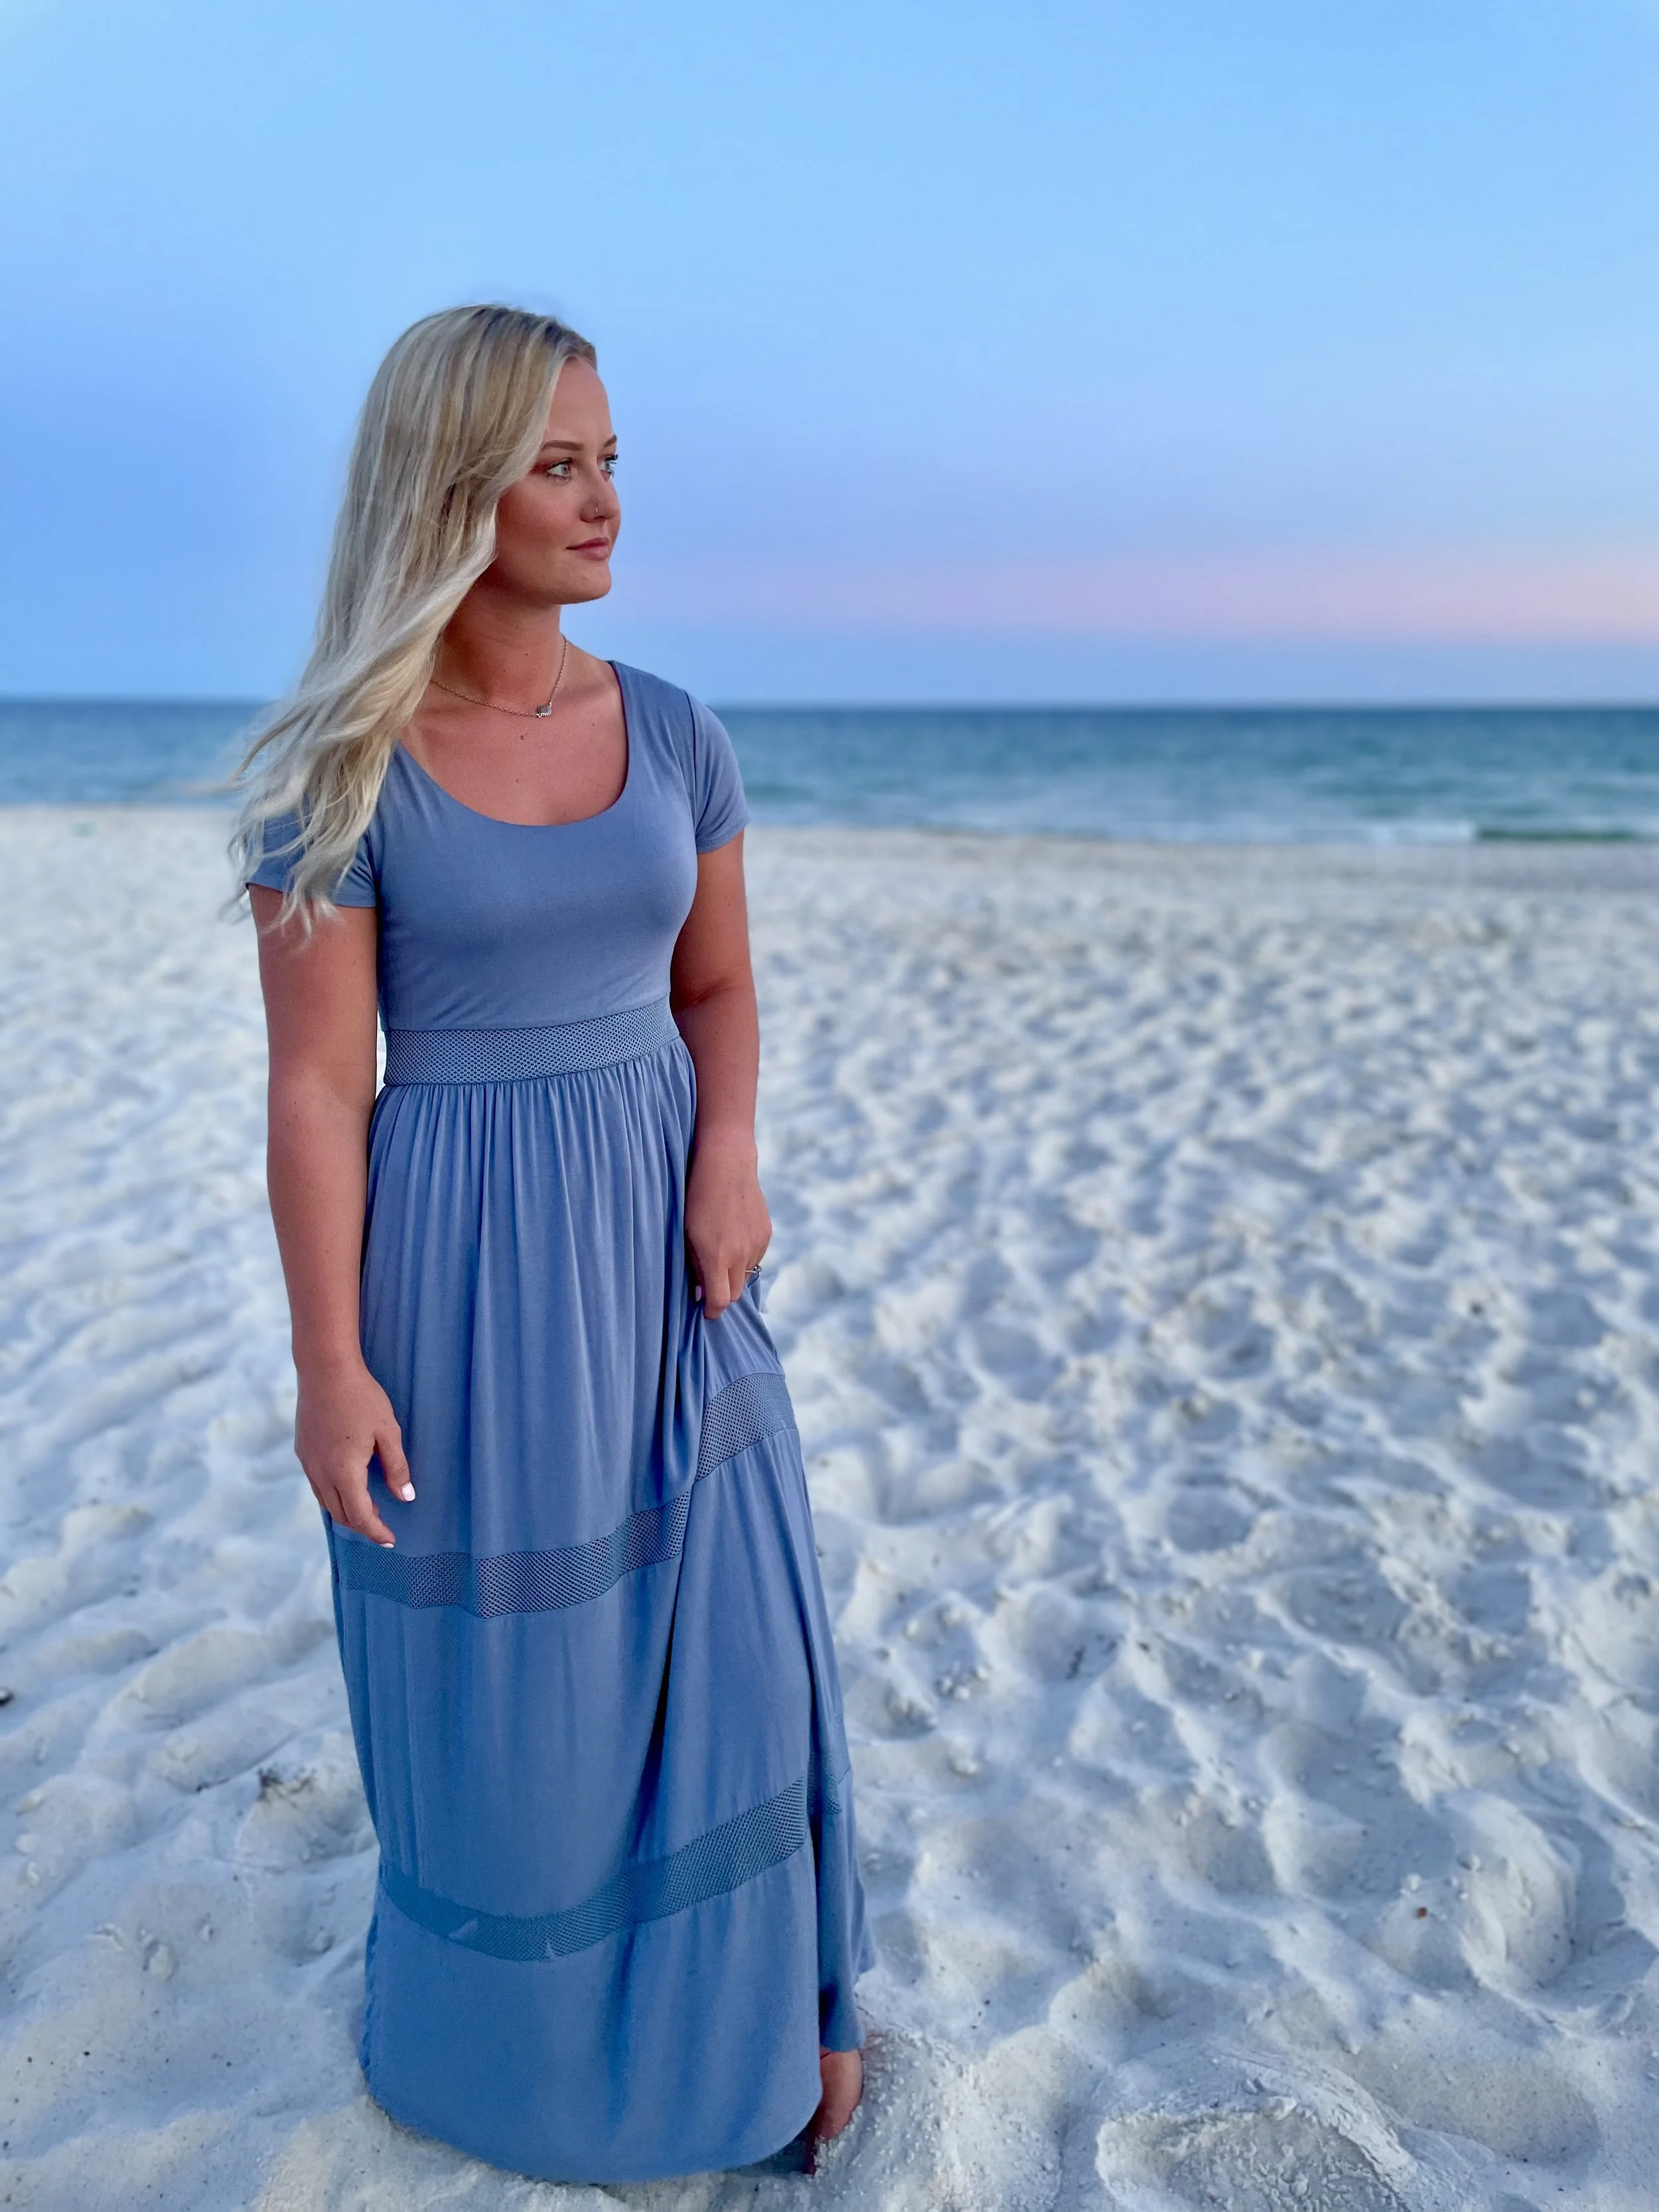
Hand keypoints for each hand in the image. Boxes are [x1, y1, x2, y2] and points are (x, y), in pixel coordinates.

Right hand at [294, 1356, 412, 1546]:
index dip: (376, 1532)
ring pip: (326, 1502)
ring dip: (347, 1511)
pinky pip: (318, 1485)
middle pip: (341, 1514)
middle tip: (383, 1526)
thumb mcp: (388, 1432)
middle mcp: (321, 1473)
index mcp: (344, 1472)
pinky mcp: (302, 1451)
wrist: (324, 1369)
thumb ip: (397, 1468)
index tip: (390, 1540)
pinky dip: (334, 1495)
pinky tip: (348, 1486)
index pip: (360, 1516)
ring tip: (369, 1509)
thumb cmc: (362, 1398)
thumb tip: (406, 1497)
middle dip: (362, 1525)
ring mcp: (308, 1462)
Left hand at [685, 1134, 770, 1319]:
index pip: (720, 1301)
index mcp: (717, 1256)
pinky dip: (744, 1257)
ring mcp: (756, 1244)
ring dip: (733, 1274)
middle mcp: (740, 1254)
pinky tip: (732, 1238)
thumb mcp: (686, 1233)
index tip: (706, 1312)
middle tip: (709, 1287)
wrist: (726, 1164)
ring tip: (719, 1254)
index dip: (712, 1311)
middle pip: (735, 1293)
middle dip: (722, 1295)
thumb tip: (700, 1291)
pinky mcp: (766, 1233)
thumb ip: (694, 1265)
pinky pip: (755, 1257)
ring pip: (746, 1275)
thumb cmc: (696, 1197)